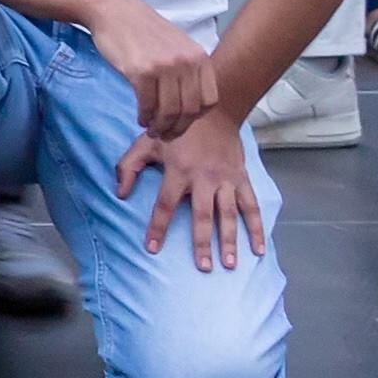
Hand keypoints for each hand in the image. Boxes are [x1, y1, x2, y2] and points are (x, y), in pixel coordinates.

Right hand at [86, 0, 216, 133]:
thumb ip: (188, 70)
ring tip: (152, 129)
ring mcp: (165, 66)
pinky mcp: (141, 71)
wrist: (113, 9)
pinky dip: (145, 117)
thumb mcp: (177, 45)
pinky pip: (148, 104)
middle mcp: (187, 62)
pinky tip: (141, 118)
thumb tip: (190, 105)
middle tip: (166, 134)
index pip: (210, 100)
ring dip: (160, 127)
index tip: (183, 122)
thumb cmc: (142, 29)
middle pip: (190, 110)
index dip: (196, 118)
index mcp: (199, 57)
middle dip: (178, 128)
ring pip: (170, 111)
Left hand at [118, 103, 270, 272]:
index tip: (153, 249)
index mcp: (178, 171)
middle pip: (202, 215)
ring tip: (229, 264)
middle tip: (204, 267)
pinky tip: (258, 248)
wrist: (213, 110)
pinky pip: (251, 206)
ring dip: (230, 240)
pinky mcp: (242, 178)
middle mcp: (204, 178)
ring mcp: (226, 180)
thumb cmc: (175, 130)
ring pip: (228, 214)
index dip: (158, 227)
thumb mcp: (145, 142)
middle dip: (202, 243)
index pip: (165, 205)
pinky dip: (256, 227)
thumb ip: (128, 166)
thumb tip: (119, 193)